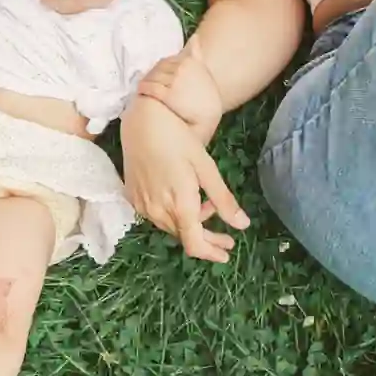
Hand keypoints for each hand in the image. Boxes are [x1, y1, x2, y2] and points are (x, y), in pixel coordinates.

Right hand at [120, 98, 249, 263]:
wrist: (141, 121)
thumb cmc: (178, 139)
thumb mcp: (206, 168)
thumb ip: (223, 200)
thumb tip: (242, 225)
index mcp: (180, 205)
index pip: (195, 244)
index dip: (211, 254)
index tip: (227, 253)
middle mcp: (158, 211)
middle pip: (184, 237)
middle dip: (206, 239)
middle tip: (226, 238)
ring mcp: (142, 205)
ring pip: (170, 227)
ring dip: (191, 224)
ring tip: (207, 206)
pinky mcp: (133, 198)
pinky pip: (156, 216)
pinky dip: (173, 214)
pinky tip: (184, 199)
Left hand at [135, 46, 223, 138]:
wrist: (206, 120)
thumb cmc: (208, 100)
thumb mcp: (205, 74)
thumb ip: (197, 54)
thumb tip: (194, 37)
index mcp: (192, 61)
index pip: (169, 60)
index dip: (163, 68)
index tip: (160, 75)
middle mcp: (182, 67)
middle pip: (160, 68)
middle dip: (154, 75)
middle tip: (150, 82)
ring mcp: (174, 80)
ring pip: (153, 76)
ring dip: (147, 81)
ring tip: (144, 88)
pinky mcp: (166, 93)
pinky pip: (149, 87)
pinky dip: (144, 89)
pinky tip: (142, 93)